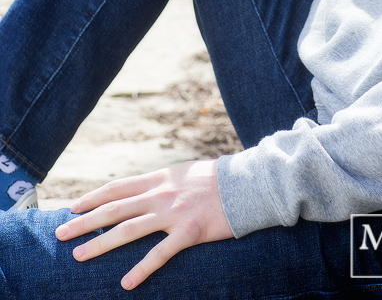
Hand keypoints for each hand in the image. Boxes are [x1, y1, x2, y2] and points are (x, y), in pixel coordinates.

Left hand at [54, 160, 232, 290]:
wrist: (247, 183)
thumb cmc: (215, 180)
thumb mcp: (183, 173)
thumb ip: (161, 183)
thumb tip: (140, 191)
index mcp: (159, 178)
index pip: (118, 187)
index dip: (93, 197)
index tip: (72, 206)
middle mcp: (161, 194)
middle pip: (114, 208)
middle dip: (84, 221)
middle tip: (60, 233)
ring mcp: (174, 213)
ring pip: (129, 230)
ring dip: (100, 243)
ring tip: (78, 256)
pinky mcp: (190, 231)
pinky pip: (161, 253)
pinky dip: (142, 268)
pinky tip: (126, 283)